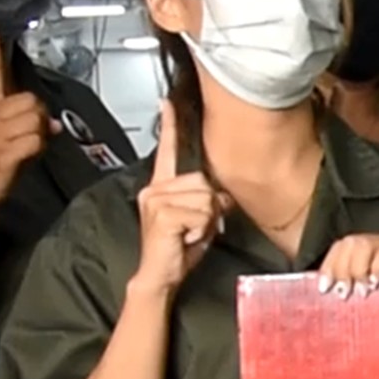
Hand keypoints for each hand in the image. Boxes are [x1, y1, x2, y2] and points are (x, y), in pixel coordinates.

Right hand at [0, 20, 51, 192]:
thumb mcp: (7, 136)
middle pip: (31, 99)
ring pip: (36, 119)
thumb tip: (52, 123)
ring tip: (23, 147)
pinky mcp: (2, 150)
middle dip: (38, 117)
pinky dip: (39, 149)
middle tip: (26, 135)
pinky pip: (36, 139)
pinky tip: (25, 156)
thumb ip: (27, 123)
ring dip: (39, 135)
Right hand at [129, 101, 229, 294]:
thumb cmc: (177, 248)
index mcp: (162, 187)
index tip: (166, 103)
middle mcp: (155, 189)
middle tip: (196, 226)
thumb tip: (223, 194)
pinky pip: (201, 213)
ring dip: (207, 219)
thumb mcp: (199, 220)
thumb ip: (209, 201)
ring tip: (190, 233)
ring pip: (205, 197)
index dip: (169, 126)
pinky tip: (186, 237)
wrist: (160, 276)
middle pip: (202, 180)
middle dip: (210, 205)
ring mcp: (156, 200)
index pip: (167, 150)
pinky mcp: (163, 214)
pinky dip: (202, 229)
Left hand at [318, 233, 378, 296]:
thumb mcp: (363, 294)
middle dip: (342, 270)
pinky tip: (377, 283)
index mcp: (361, 251)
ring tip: (363, 291)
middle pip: (350, 243)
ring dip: (358, 270)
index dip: (329, 266)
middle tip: (344, 293)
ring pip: (364, 244)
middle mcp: (375, 243)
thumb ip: (347, 289)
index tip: (324, 288)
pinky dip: (377, 268)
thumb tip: (324, 293)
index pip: (340, 247)